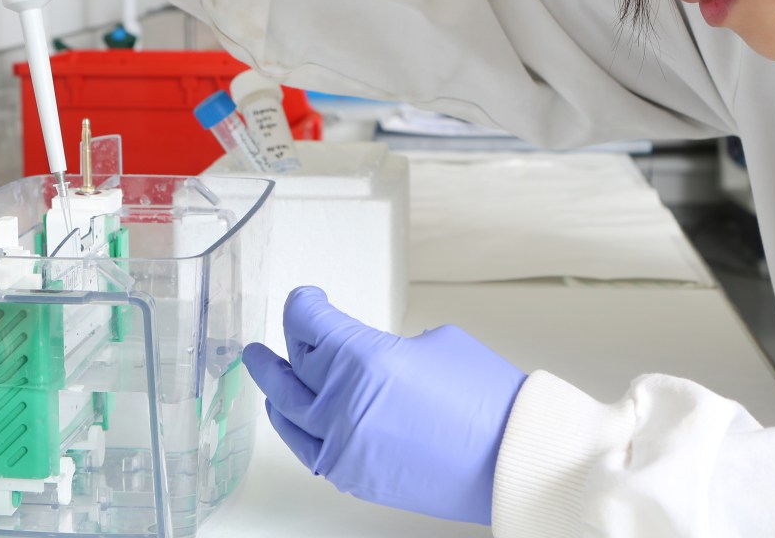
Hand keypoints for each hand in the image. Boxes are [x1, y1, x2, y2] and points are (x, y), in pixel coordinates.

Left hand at [242, 286, 526, 524]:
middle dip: (289, 340)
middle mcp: (342, 403)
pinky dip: (293, 427)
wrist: (509, 459)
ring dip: (274, 385)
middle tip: (289, 330)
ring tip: (265, 368)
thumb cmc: (485, 400)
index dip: (303, 304)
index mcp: (362, 359)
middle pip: (294, 363)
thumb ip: (385, 346)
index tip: (306, 298)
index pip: (308, 322)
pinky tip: (288, 416)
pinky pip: (307, 447)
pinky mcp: (352, 475)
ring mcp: (343, 445)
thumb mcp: (434, 343)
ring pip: (288, 409)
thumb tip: (365, 355)